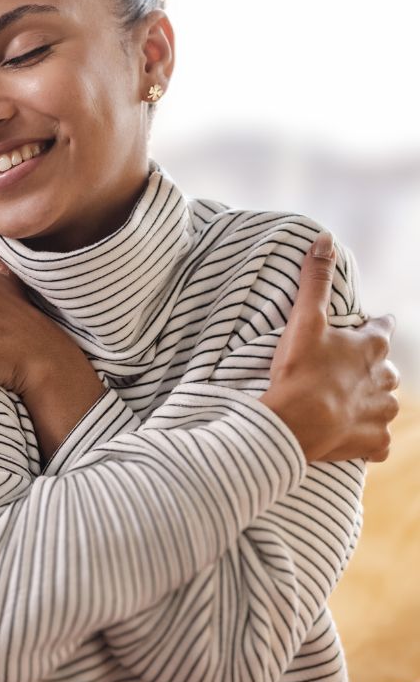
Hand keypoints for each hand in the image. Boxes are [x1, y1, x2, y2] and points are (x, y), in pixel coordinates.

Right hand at [259, 232, 399, 462]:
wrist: (296, 423)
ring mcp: (382, 412)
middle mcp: (386, 378)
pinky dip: (368, 440)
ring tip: (344, 406)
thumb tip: (325, 238)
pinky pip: (379, 443)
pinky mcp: (374, 442)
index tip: (363, 329)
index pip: (383, 328)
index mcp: (372, 347)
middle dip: (370, 370)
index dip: (373, 327)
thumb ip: (315, 280)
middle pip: (386, 369)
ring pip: (385, 405)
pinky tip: (353, 439)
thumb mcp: (305, 320)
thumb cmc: (300, 371)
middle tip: (341, 373)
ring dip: (370, 404)